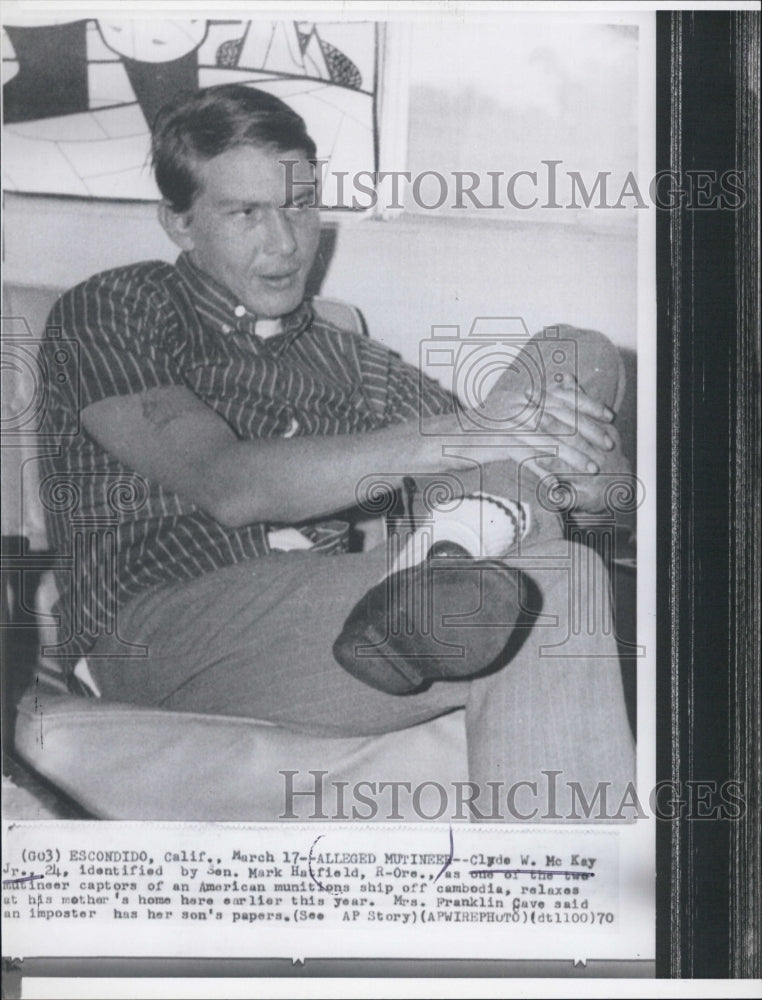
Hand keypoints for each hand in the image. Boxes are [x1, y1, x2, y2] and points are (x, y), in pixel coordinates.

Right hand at [471, 371, 616, 475]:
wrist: (448, 438)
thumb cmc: (483, 427)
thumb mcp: (511, 406)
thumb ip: (537, 399)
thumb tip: (567, 386)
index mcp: (523, 394)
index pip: (563, 395)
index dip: (588, 404)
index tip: (607, 416)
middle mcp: (517, 405)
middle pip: (561, 417)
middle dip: (588, 431)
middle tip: (607, 443)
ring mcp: (507, 424)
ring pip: (549, 439)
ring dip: (574, 455)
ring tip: (592, 466)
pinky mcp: (498, 444)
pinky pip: (528, 459)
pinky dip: (544, 472)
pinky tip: (558, 484)